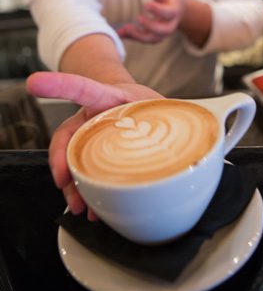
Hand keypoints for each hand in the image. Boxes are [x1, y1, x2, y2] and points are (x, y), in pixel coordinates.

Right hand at [26, 71, 160, 216]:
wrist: (131, 101)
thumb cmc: (142, 102)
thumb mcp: (158, 103)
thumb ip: (170, 114)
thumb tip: (201, 131)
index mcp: (108, 96)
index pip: (82, 88)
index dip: (59, 85)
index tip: (35, 82)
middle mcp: (90, 115)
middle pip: (68, 137)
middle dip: (63, 162)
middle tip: (65, 184)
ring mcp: (87, 135)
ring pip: (71, 159)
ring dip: (72, 185)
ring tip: (79, 207)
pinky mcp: (89, 152)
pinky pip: (81, 171)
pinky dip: (85, 190)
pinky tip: (92, 208)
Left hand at [117, 0, 184, 42]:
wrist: (178, 10)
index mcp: (174, 11)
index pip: (169, 13)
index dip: (158, 10)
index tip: (146, 4)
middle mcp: (170, 25)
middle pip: (163, 31)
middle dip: (150, 26)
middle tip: (137, 18)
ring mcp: (162, 33)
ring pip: (153, 39)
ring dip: (138, 35)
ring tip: (125, 29)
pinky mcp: (154, 36)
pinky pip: (143, 39)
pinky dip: (132, 37)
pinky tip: (120, 33)